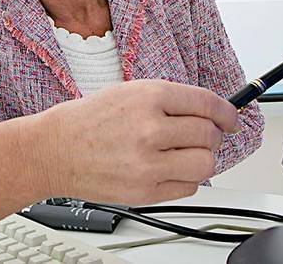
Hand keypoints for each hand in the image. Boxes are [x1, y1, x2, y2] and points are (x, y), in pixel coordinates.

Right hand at [25, 79, 237, 205]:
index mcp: (148, 96)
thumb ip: (168, 101)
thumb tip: (210, 113)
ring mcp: (149, 162)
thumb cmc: (86, 121)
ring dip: (201, 159)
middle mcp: (151, 128)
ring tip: (183, 155)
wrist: (53, 151)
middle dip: (211, 136)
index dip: (227, 113)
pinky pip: (189, 187)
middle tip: (200, 137)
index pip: (208, 104)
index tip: (230, 119)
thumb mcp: (127, 92)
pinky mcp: (145, 191)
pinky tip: (165, 169)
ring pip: (206, 164)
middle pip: (210, 135)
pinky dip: (184, 179)